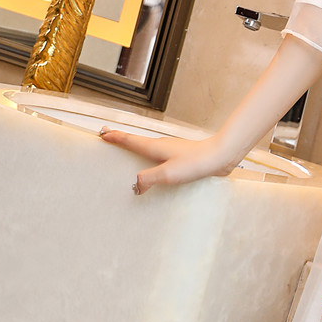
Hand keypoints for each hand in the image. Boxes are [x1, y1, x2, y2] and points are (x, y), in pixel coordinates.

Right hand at [98, 127, 235, 194]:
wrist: (220, 156)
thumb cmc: (196, 162)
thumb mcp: (168, 174)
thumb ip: (148, 179)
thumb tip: (135, 187)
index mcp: (154, 147)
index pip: (129, 140)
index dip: (114, 137)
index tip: (102, 134)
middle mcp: (161, 145)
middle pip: (136, 140)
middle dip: (121, 139)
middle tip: (108, 137)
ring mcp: (171, 150)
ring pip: (147, 147)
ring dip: (135, 146)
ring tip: (127, 149)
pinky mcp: (180, 157)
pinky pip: (158, 155)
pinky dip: (148, 155)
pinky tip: (153, 164)